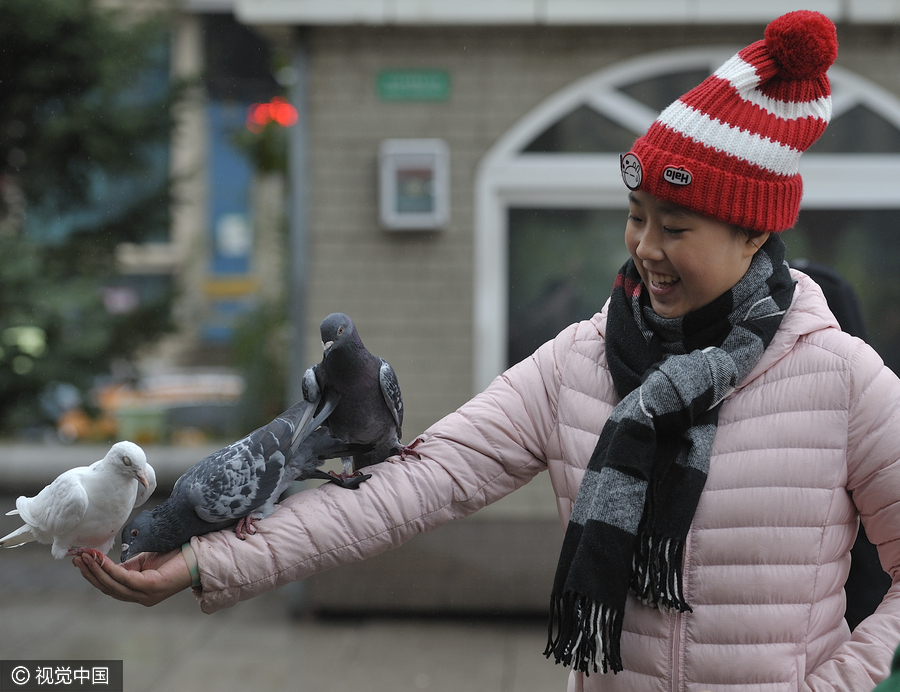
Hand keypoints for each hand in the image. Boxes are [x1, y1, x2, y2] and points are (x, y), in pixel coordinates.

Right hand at [73, 548, 192, 605]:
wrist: (197, 557)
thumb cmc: (174, 557)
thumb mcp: (145, 562)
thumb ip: (128, 566)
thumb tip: (108, 564)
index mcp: (138, 593)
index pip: (109, 587)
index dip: (93, 575)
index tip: (80, 561)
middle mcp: (140, 597)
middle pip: (108, 588)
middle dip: (90, 573)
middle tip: (77, 559)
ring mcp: (146, 594)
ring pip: (113, 586)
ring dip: (97, 571)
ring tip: (85, 558)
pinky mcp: (151, 587)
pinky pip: (125, 579)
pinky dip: (111, 570)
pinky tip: (101, 561)